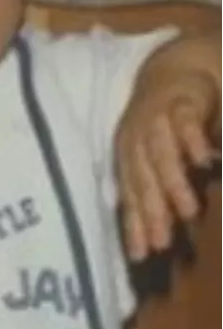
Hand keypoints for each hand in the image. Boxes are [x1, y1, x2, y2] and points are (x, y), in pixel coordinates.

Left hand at [116, 69, 219, 259]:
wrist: (170, 74)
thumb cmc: (159, 129)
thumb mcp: (152, 162)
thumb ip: (154, 194)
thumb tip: (150, 239)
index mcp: (127, 160)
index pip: (129, 198)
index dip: (134, 226)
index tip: (142, 255)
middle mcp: (135, 143)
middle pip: (143, 181)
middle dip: (152, 213)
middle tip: (163, 241)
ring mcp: (155, 122)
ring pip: (161, 155)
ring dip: (173, 183)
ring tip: (189, 211)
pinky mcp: (179, 104)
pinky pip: (184, 124)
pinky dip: (191, 142)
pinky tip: (202, 163)